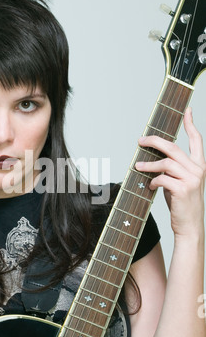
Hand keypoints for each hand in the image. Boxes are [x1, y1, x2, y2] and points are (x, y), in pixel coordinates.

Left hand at [135, 108, 205, 236]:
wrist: (189, 226)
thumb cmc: (182, 204)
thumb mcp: (180, 182)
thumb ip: (171, 169)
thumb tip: (152, 158)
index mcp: (200, 165)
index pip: (197, 139)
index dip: (191, 123)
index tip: (187, 111)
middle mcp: (198, 169)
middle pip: (173, 147)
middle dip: (154, 141)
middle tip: (140, 140)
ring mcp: (192, 179)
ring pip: (165, 163)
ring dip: (148, 164)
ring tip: (137, 166)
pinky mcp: (183, 189)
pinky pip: (162, 178)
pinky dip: (153, 181)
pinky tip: (150, 186)